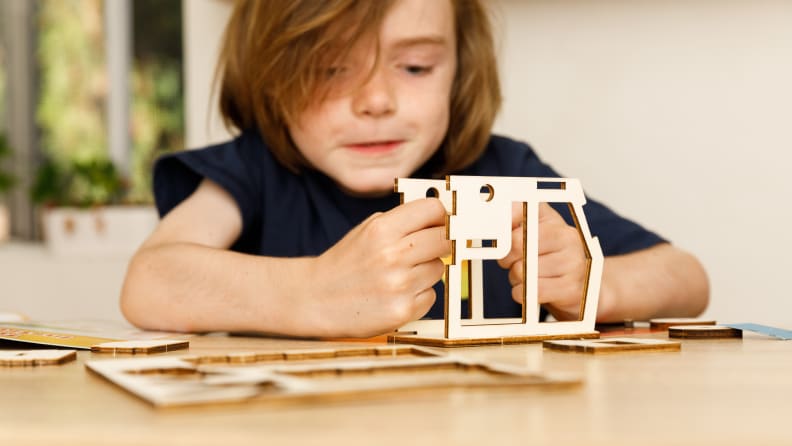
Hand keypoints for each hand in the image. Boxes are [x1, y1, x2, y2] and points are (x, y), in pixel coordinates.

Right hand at [309, 198, 449, 336]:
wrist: (315, 298)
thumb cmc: (346, 262)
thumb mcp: (367, 230)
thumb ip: (402, 221)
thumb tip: (442, 216)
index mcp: (382, 229)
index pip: (433, 210)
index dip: (441, 215)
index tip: (440, 222)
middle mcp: (392, 255)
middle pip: (445, 240)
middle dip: (441, 243)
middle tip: (429, 248)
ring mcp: (399, 285)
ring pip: (439, 269)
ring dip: (426, 271)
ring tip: (400, 275)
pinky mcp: (403, 311)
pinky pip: (431, 296)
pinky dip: (419, 295)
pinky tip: (397, 294)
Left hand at [497, 202, 587, 320]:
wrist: (584, 285)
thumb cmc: (551, 256)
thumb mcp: (535, 230)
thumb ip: (515, 217)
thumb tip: (501, 216)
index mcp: (555, 221)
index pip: (519, 219)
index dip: (505, 235)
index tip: (504, 242)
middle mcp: (568, 237)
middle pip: (517, 245)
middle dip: (507, 258)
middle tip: (513, 262)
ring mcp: (573, 262)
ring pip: (521, 271)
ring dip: (516, 278)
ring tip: (528, 276)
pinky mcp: (571, 288)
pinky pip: (530, 292)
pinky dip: (521, 293)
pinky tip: (529, 290)